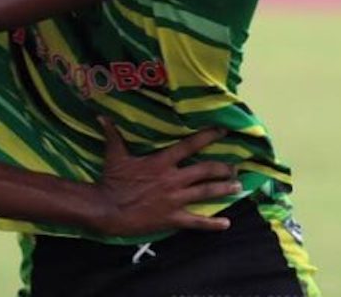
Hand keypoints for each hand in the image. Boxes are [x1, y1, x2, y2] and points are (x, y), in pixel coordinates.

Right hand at [94, 117, 240, 236]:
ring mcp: (174, 200)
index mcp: (161, 162)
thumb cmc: (111, 181)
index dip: (208, 137)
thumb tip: (102, 116)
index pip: (190, 146)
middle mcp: (173, 179)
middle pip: (205, 170)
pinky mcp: (172, 218)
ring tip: (238, 186)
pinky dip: (212, 224)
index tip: (223, 131)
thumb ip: (113, 134)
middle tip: (235, 168)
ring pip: (206, 192)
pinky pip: (196, 222)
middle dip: (222, 168)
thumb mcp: (114, 155)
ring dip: (223, 189)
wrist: (107, 209)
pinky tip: (226, 223)